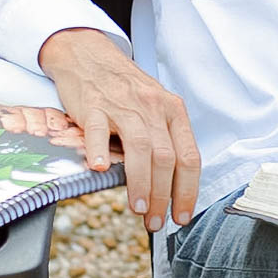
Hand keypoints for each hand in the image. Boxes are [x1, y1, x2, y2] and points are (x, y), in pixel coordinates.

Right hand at [38, 27, 200, 230]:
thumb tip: (170, 187)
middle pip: (166, 157)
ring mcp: (123, 105)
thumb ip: (163, 141)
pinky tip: (100, 169)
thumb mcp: (153, 108)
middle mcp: (153, 108)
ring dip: (141, 183)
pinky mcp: (94, 105)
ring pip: (140, 148)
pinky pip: (98, 130)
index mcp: (172, 111)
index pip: (189, 157)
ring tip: (139, 209)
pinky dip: (101, 150)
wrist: (89, 55)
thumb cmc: (123, 88)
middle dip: (164, 195)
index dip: (188, 191)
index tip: (182, 216)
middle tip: (157, 221)